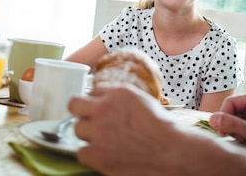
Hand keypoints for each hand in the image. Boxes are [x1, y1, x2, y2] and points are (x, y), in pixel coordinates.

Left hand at [68, 83, 187, 175]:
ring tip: (105, 140)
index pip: (91, 91)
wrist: (170, 152)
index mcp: (117, 93)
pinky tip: (103, 153)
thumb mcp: (141, 99)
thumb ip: (118, 96)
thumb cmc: (161, 127)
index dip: (96, 101)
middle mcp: (104, 109)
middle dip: (84, 113)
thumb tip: (102, 97)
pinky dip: (90, 154)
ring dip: (88, 134)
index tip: (100, 110)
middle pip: (75, 106)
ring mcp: (99, 132)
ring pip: (77, 129)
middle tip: (94, 122)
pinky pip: (80, 152)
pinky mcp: (97, 154)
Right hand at [209, 93, 245, 162]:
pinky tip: (244, 140)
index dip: (223, 116)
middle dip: (230, 125)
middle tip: (237, 137)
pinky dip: (236, 135)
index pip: (229, 102)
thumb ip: (233, 124)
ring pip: (230, 119)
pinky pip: (234, 126)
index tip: (223, 132)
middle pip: (229, 111)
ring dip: (233, 131)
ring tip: (243, 139)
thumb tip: (213, 118)